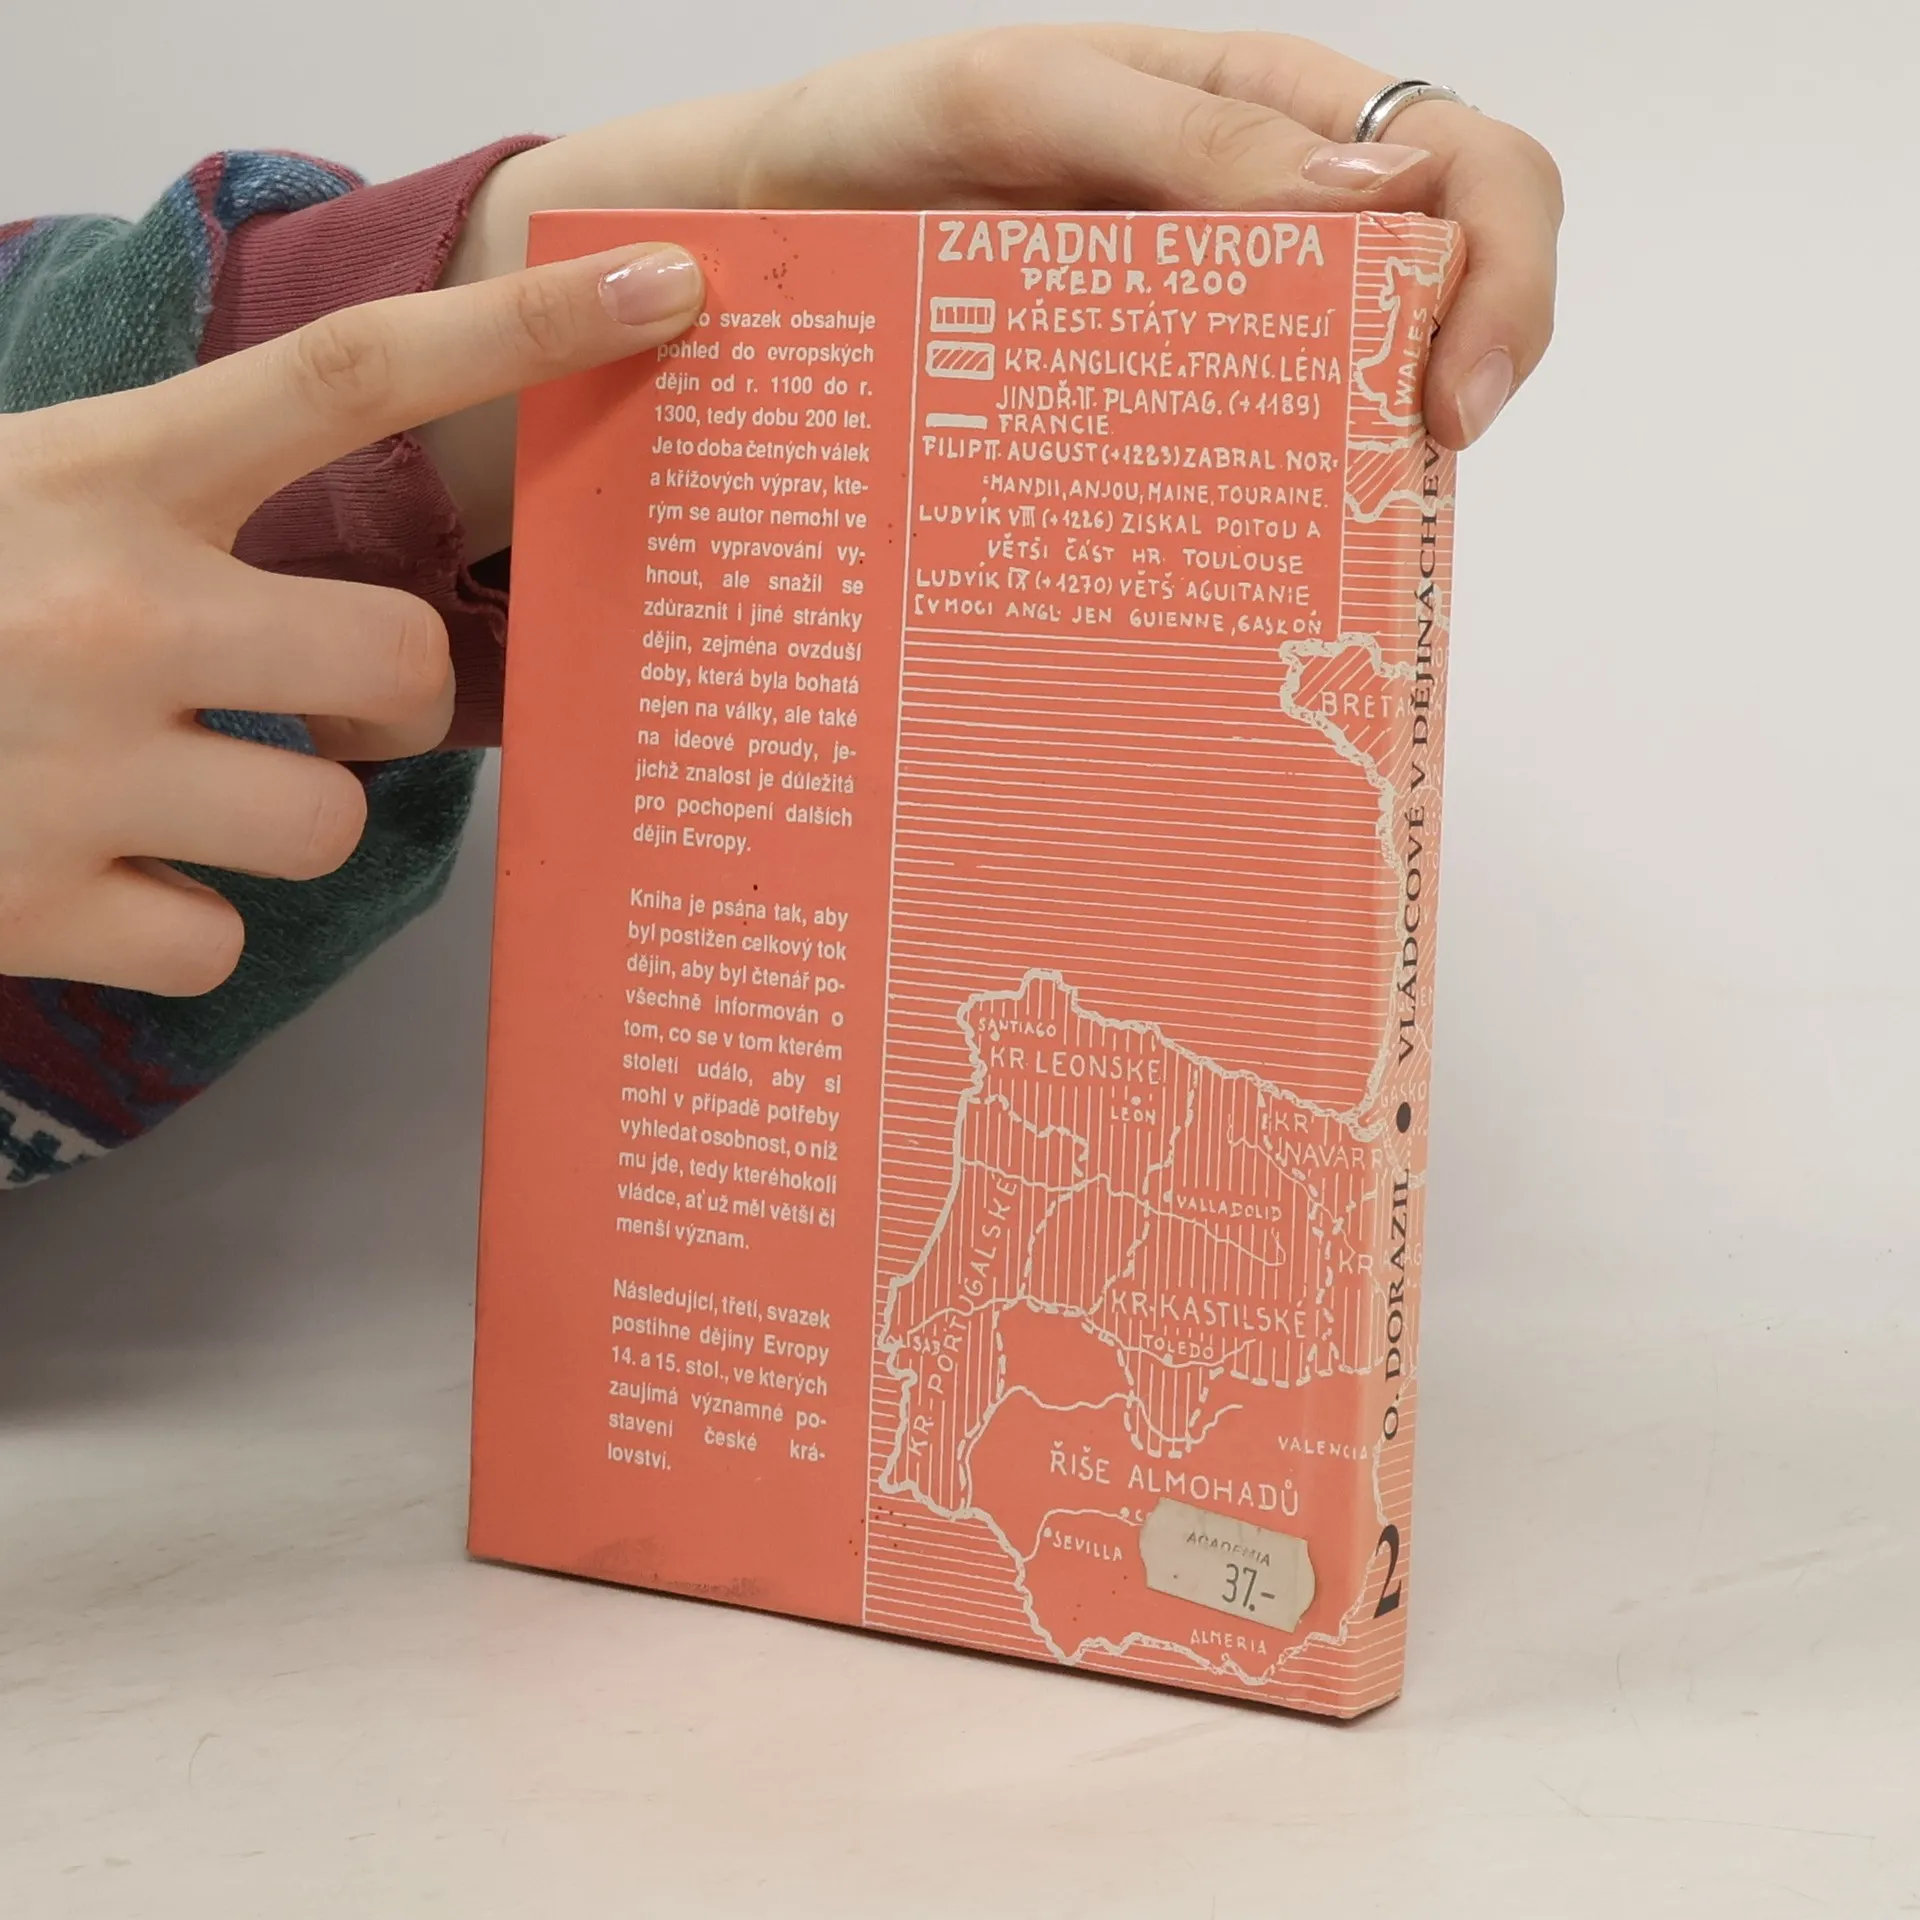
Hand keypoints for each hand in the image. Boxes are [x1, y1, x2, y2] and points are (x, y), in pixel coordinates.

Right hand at [0, 242, 700, 992]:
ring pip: (326, 822)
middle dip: (395, 702)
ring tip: (164, 792)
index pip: (348, 376)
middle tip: (335, 708)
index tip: (662, 292)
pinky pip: (221, 941)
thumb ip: (169, 502)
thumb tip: (343, 581)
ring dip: (278, 819)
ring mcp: (73, 767)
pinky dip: (176, 926)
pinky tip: (88, 877)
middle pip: (399, 659)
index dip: (520, 333)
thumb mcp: (24, 493)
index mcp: (100, 473)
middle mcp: (105, 608)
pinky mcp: (35, 907)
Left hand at [731, 28, 1559, 452]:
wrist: (777, 220)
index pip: (1461, 163)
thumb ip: (1193, 140)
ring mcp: (1213, 318)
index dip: (1501, 270)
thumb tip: (1383, 205)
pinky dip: (1265, 499)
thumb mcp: (1028, 101)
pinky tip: (1234, 543)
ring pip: (1353, 383)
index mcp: (1266, 112)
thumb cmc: (890, 132)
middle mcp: (1266, 217)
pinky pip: (1243, 449)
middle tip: (1407, 468)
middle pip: (1448, 280)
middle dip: (1468, 367)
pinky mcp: (1149, 401)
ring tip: (1322, 530)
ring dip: (1366, 453)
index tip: (1448, 397)